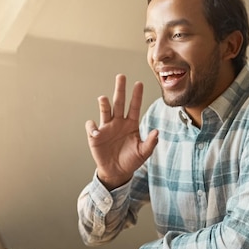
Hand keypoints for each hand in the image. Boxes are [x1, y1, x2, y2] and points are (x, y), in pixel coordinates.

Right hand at [85, 74, 158, 189]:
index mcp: (131, 124)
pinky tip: (96, 132)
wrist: (117, 172)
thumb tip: (157, 131)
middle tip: (121, 76)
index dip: (137, 96)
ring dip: (104, 104)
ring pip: (105, 110)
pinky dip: (92, 127)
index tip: (139, 84)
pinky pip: (92, 127)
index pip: (134, 107)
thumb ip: (150, 143)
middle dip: (120, 89)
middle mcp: (118, 122)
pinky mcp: (95, 136)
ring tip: (103, 99)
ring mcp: (106, 127)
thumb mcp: (143, 153)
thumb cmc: (131, 161)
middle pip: (119, 102)